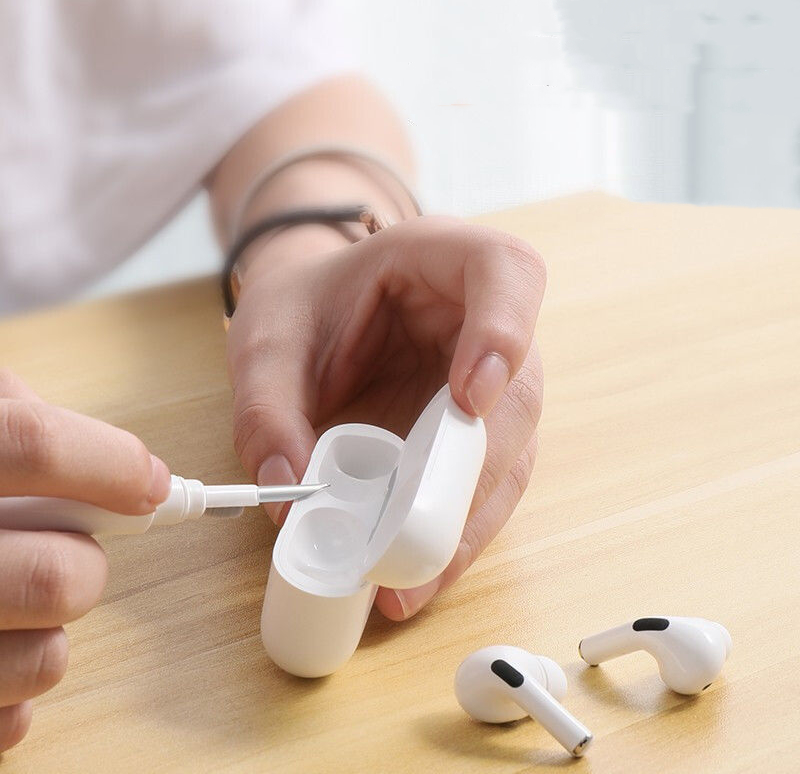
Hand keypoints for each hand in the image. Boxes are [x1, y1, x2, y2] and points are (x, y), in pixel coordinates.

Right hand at [0, 370, 170, 752]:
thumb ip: (19, 420)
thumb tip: (130, 465)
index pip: (33, 445)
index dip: (112, 463)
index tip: (150, 482)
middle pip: (57, 574)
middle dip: (87, 561)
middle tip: (65, 547)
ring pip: (46, 658)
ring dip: (52, 626)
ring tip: (10, 598)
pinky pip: (11, 721)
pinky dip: (17, 684)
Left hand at [226, 215, 544, 619]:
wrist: (315, 315)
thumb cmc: (303, 306)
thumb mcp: (266, 339)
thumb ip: (267, 406)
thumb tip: (288, 495)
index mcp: (449, 262)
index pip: (509, 275)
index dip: (502, 336)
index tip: (467, 400)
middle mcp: (488, 326)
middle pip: (519, 394)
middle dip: (471, 474)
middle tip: (413, 538)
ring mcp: (494, 387)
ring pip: (508, 458)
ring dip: (462, 524)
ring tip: (405, 583)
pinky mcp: (477, 438)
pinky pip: (481, 490)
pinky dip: (449, 537)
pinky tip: (412, 577)